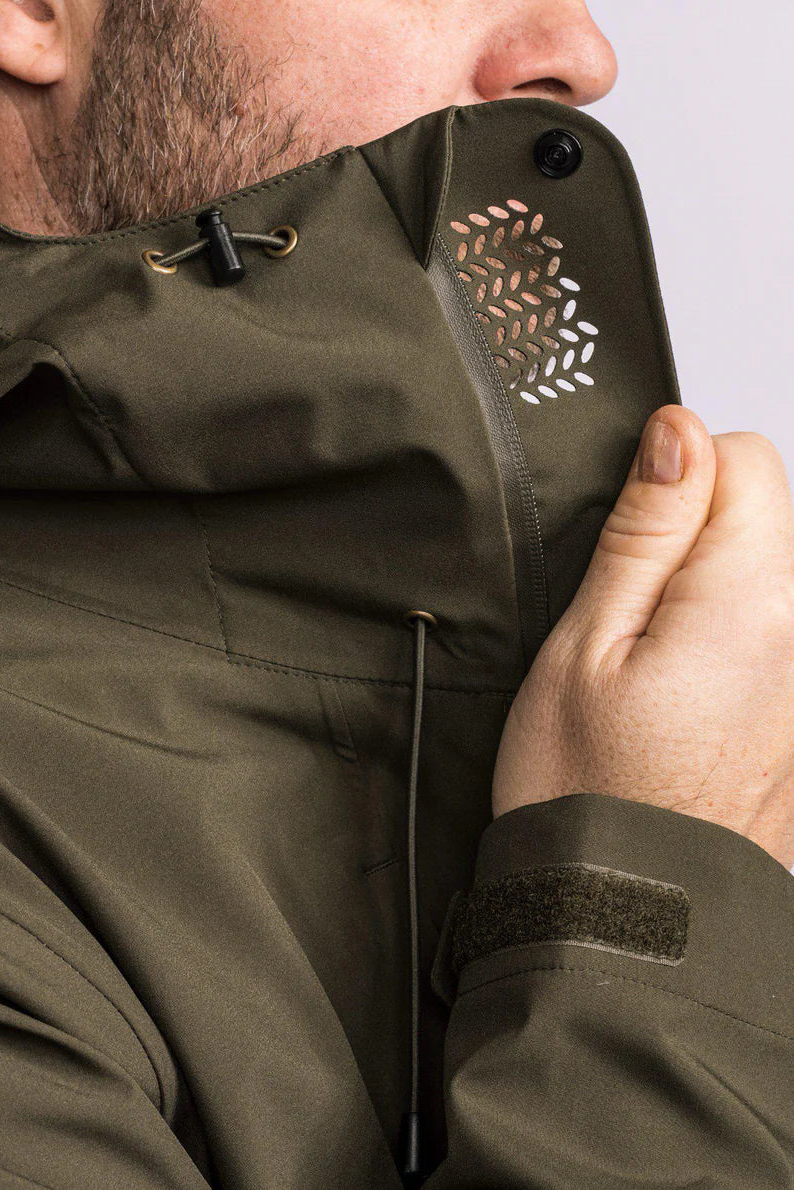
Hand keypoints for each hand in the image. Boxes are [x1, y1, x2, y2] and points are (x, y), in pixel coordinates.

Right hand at [492, 405, 793, 869]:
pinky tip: (678, 701)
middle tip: (627, 620)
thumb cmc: (588, 791)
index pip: (747, 459)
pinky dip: (723, 645)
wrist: (631, 919)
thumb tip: (677, 435)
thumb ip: (645, 532)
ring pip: (763, 578)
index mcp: (753, 606)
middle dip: (693, 539)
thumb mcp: (586, 644)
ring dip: (706, 595)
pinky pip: (768, 638)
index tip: (629, 540)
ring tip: (649, 671)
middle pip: (764, 517)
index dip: (674, 479)